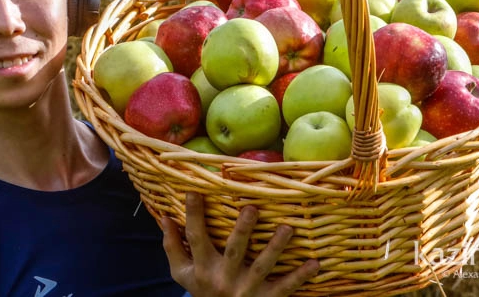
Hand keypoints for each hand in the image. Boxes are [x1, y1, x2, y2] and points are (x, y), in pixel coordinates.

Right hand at [162, 192, 319, 296]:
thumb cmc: (201, 290)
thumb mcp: (181, 272)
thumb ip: (172, 245)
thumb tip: (164, 216)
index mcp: (203, 268)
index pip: (195, 238)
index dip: (193, 215)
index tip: (193, 191)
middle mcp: (224, 278)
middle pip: (234, 251)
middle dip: (243, 230)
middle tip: (252, 208)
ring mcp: (247, 290)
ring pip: (263, 267)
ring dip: (276, 248)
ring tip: (288, 229)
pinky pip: (285, 288)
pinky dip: (300, 276)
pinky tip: (314, 263)